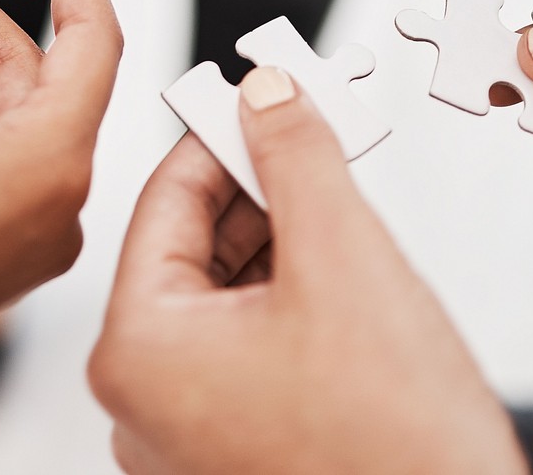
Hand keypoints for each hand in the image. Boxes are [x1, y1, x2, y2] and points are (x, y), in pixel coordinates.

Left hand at [89, 68, 525, 474]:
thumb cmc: (395, 447)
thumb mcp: (344, 258)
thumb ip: (296, 157)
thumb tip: (268, 94)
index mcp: (137, 351)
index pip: (165, 200)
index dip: (223, 133)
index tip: (262, 94)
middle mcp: (140, 405)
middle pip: (190, 251)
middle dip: (256, 191)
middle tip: (310, 136)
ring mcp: (181, 440)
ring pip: (219, 301)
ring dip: (275, 246)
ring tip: (335, 205)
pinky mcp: (226, 458)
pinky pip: (239, 354)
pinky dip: (282, 306)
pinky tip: (337, 279)